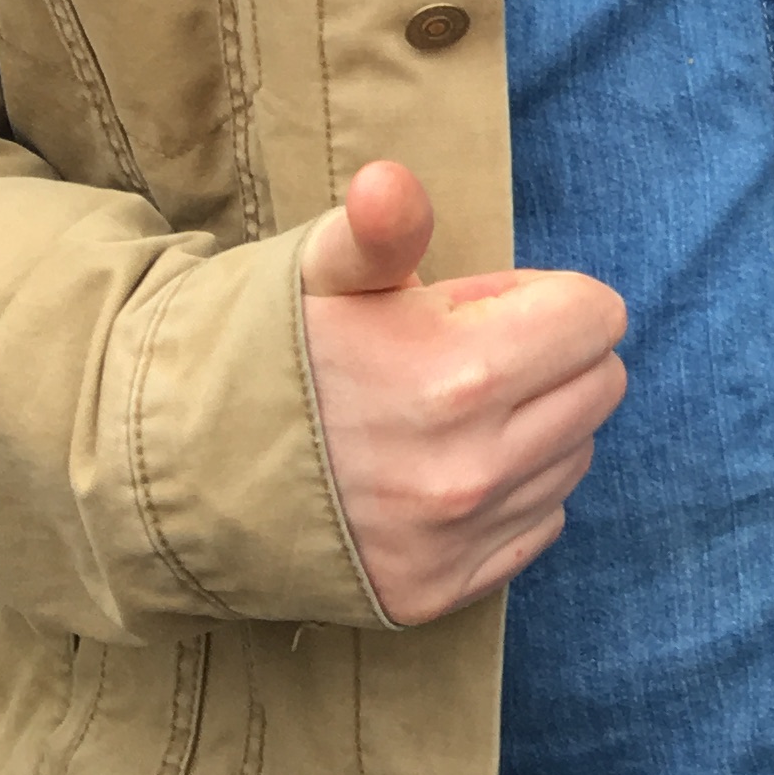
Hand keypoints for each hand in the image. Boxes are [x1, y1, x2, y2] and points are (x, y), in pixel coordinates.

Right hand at [298, 160, 629, 624]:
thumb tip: (388, 182)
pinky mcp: (439, 592)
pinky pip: (540, 524)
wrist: (172, 474)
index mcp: (458, 377)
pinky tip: (441, 473)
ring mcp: (455, 541)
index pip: (598, 317)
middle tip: (462, 358)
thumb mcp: (321, 273)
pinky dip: (512, 494)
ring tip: (445, 416)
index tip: (474, 310)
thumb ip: (382, 230)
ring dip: (536, 426)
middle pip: (601, 385)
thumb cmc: (266, 353)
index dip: (541, 299)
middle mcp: (470, 471)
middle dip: (549, 358)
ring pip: (576, 455)